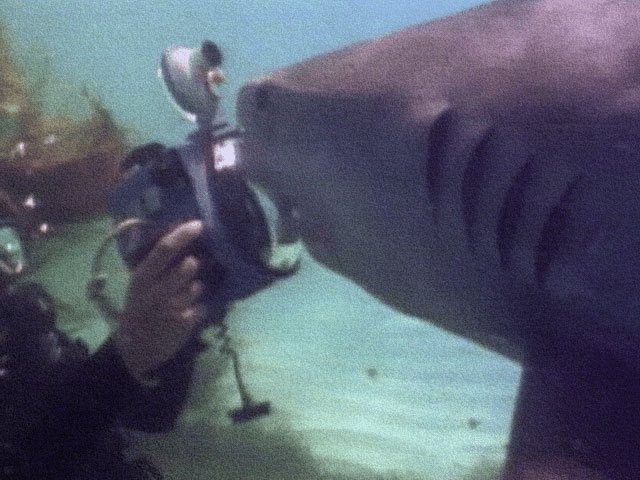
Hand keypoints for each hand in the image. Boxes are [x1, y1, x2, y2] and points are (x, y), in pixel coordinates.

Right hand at [115, 220, 205, 379]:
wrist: (135, 350)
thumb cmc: (139, 310)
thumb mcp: (138, 286)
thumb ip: (155, 266)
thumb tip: (177, 236)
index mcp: (141, 278)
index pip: (163, 250)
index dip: (183, 235)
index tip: (199, 224)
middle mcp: (155, 291)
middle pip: (187, 267)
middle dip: (193, 266)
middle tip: (191, 268)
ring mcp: (172, 308)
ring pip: (197, 287)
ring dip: (196, 289)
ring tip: (183, 297)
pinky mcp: (185, 323)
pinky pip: (202, 306)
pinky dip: (199, 308)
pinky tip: (187, 313)